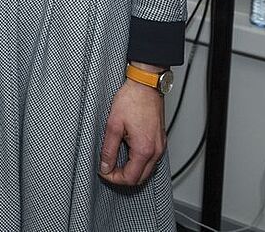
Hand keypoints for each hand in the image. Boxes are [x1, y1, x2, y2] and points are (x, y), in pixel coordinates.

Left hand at [99, 71, 166, 185]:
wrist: (145, 86)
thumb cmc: (131, 100)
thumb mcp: (113, 125)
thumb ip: (109, 149)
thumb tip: (105, 166)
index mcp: (144, 149)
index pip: (130, 178)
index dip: (114, 178)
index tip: (103, 171)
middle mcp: (156, 151)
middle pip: (140, 178)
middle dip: (123, 177)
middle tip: (108, 169)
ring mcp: (160, 146)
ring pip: (146, 170)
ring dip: (131, 170)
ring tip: (115, 160)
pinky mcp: (161, 140)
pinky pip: (151, 160)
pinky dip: (138, 162)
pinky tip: (127, 153)